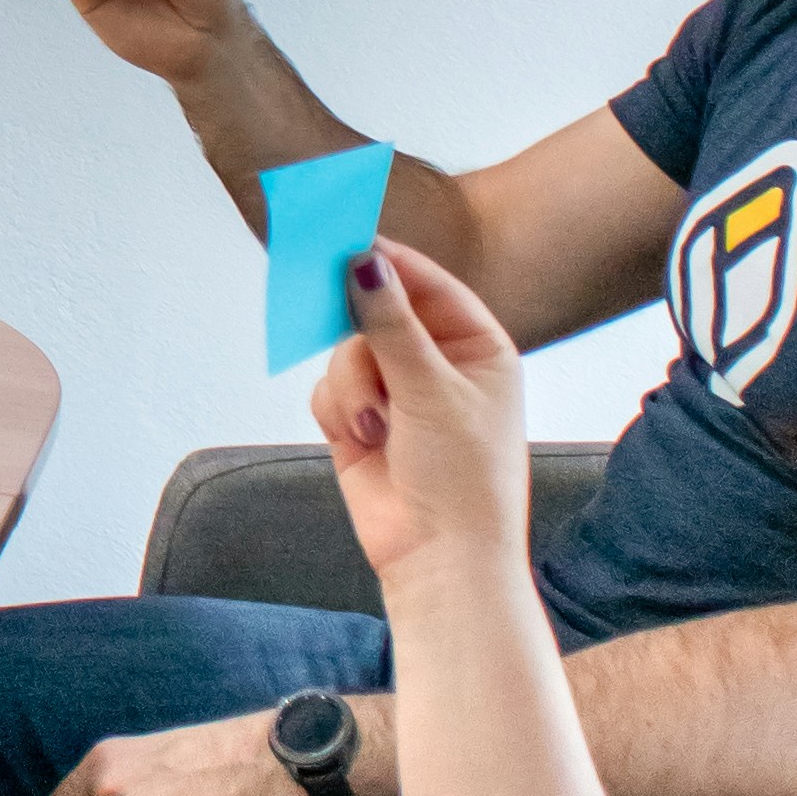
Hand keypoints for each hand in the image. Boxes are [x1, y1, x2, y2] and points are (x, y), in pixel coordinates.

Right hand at [311, 242, 529, 588]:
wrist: (440, 558)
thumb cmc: (462, 476)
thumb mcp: (432, 389)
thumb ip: (390, 322)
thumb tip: (361, 258)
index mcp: (477, 347)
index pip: (427, 283)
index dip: (386, 261)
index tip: (342, 237)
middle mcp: (437, 363)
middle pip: (376, 311)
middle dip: (360, 331)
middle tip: (319, 297)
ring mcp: (396, 391)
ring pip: (345, 350)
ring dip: (352, 385)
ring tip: (374, 426)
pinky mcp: (359, 419)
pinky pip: (328, 387)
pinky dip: (337, 409)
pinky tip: (357, 440)